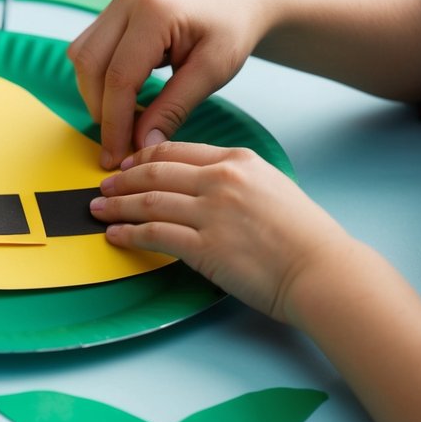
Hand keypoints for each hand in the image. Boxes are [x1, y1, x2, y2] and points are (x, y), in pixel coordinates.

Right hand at [68, 0, 283, 168]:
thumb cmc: (232, 29)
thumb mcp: (212, 73)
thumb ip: (174, 109)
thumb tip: (142, 144)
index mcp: (156, 12)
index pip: (119, 77)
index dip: (113, 122)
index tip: (115, 155)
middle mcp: (129, 0)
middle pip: (90, 65)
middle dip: (99, 110)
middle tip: (117, 143)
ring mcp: (118, 2)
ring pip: (82, 57)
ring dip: (94, 94)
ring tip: (121, 119)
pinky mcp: (114, 10)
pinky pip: (89, 48)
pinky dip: (98, 78)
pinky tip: (121, 95)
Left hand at [91, 142, 355, 322]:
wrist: (322, 270)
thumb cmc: (305, 237)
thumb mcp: (272, 187)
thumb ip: (236, 180)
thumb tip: (202, 186)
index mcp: (238, 160)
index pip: (177, 151)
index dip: (143, 157)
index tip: (127, 165)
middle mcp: (222, 180)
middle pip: (154, 172)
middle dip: (122, 179)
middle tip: (103, 186)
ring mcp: (211, 212)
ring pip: (148, 202)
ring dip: (116, 206)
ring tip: (97, 210)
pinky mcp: (205, 246)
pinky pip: (154, 235)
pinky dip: (128, 234)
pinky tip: (114, 236)